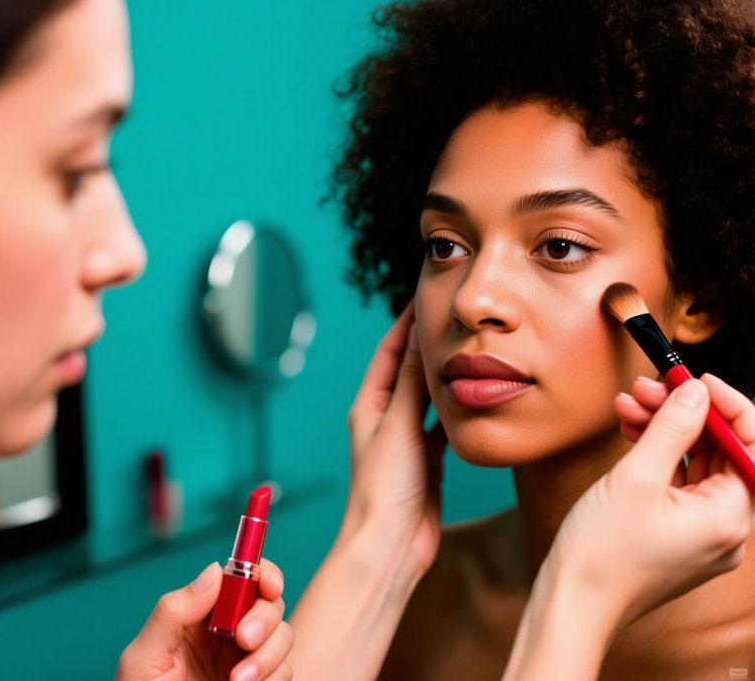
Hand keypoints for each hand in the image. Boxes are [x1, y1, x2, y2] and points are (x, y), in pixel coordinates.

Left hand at [116, 558, 292, 680]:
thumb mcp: (145, 657)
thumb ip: (174, 611)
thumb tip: (215, 571)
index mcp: (202, 616)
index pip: (241, 580)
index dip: (263, 574)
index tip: (269, 585)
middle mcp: (229, 634)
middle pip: (269, 604)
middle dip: (264, 618)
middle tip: (245, 639)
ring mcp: (246, 662)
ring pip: (282, 638)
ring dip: (268, 655)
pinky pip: (286, 673)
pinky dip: (274, 678)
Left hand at [339, 301, 447, 575]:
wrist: (391, 544)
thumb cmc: (384, 487)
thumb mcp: (398, 426)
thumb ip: (410, 384)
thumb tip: (418, 339)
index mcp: (370, 405)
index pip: (389, 351)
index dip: (405, 322)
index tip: (424, 296)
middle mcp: (386, 417)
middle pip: (408, 369)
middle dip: (426, 343)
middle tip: (450, 316)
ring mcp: (407, 438)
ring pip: (427, 395)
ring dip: (442, 373)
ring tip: (464, 347)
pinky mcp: (427, 458)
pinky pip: (442, 423)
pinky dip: (455, 406)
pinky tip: (472, 394)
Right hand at [503, 376, 753, 679]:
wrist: (574, 601)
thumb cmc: (604, 550)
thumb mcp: (638, 476)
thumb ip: (672, 427)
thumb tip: (696, 391)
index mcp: (730, 517)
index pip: (751, 445)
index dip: (726, 405)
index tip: (692, 378)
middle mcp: (727, 527)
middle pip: (719, 451)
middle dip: (683, 413)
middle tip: (646, 388)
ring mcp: (703, 532)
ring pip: (696, 462)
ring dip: (664, 429)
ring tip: (627, 407)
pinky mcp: (679, 533)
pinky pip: (678, 482)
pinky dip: (657, 453)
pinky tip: (629, 433)